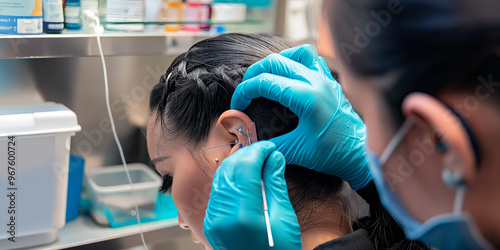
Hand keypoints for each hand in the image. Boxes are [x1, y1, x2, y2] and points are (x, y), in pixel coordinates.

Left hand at [203, 141, 301, 249]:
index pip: (245, 167)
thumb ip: (276, 185)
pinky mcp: (211, 224)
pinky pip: (218, 192)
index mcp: (243, 214)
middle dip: (247, 155)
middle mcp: (223, 215)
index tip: (271, 148)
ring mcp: (214, 220)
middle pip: (230, 169)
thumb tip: (274, 159)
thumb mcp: (284, 220)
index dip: (258, 152)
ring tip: (259, 164)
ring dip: (238, 165)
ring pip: (221, 178)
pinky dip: (231, 180)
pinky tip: (247, 179)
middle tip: (267, 153)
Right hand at [231, 45, 371, 189]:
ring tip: (266, 77)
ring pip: (296, 52)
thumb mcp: (297, 152)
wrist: (361, 154)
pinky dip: (296, 61)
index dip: (244, 91)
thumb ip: (268, 145)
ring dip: (276, 61)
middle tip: (245, 91)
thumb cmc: (333, 154)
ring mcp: (325, 78)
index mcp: (307, 97)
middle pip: (275, 62)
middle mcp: (316, 82)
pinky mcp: (331, 81)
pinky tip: (289, 76)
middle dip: (253, 74)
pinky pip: (312, 58)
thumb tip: (246, 144)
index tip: (237, 105)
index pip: (265, 82)